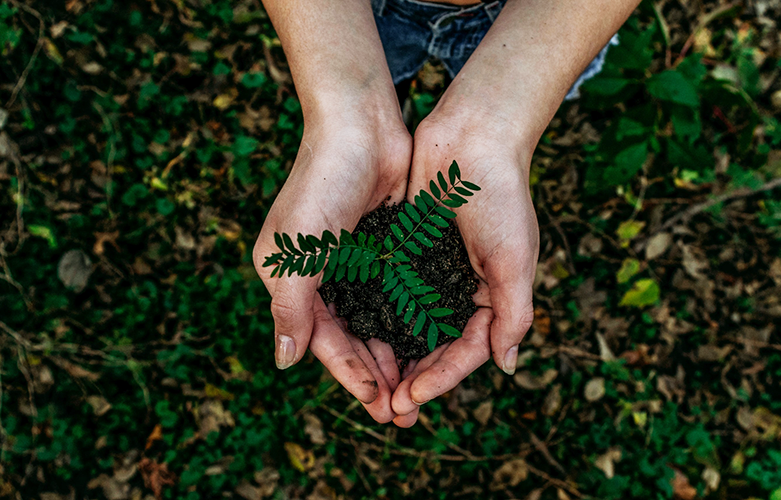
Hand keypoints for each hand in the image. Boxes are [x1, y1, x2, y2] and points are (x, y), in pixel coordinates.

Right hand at [253, 115, 411, 422]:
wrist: (361, 125)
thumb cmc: (322, 183)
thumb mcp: (297, 251)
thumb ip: (291, 308)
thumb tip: (285, 363)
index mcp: (291, 279)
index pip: (323, 340)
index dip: (350, 375)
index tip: (378, 405)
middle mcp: (321, 276)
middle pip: (351, 338)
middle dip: (375, 375)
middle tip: (403, 412)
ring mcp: (354, 263)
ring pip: (376, 322)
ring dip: (395, 355)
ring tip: (418, 389)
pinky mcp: (383, 248)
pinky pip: (396, 296)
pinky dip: (409, 321)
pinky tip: (429, 344)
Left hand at [390, 111, 539, 426]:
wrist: (473, 137)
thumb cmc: (501, 196)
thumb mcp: (515, 259)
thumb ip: (513, 314)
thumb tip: (506, 367)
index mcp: (492, 296)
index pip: (466, 351)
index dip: (440, 378)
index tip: (411, 399)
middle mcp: (460, 289)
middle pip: (434, 346)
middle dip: (413, 378)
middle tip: (387, 409)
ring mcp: (432, 271)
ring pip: (408, 325)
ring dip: (391, 355)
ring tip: (369, 385)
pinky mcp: (406, 250)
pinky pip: (390, 291)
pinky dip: (377, 315)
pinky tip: (356, 335)